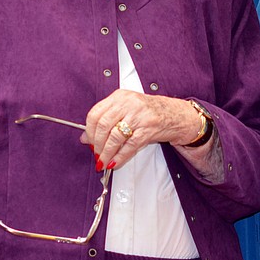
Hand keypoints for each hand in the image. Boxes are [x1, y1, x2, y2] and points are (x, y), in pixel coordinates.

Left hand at [84, 89, 202, 170]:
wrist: (174, 114)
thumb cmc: (148, 112)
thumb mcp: (125, 111)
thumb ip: (105, 121)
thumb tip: (85, 138)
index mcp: (120, 97)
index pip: (95, 113)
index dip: (89, 131)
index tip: (88, 142)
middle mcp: (128, 103)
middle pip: (103, 125)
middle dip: (97, 144)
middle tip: (96, 153)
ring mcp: (139, 116)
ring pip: (115, 137)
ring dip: (107, 153)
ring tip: (104, 161)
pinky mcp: (148, 128)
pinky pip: (130, 146)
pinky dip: (120, 157)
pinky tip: (115, 162)